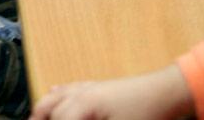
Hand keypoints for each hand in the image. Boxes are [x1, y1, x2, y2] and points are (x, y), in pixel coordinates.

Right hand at [30, 66, 192, 119]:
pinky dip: (58, 93)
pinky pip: (70, 87)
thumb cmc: (146, 114)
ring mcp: (90, 87)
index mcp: (82, 104)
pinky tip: (54, 91)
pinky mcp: (100, 86)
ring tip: (36, 118)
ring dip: (44, 108)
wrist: (167, 92)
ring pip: (57, 96)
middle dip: (39, 118)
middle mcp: (81, 92)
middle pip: (49, 107)